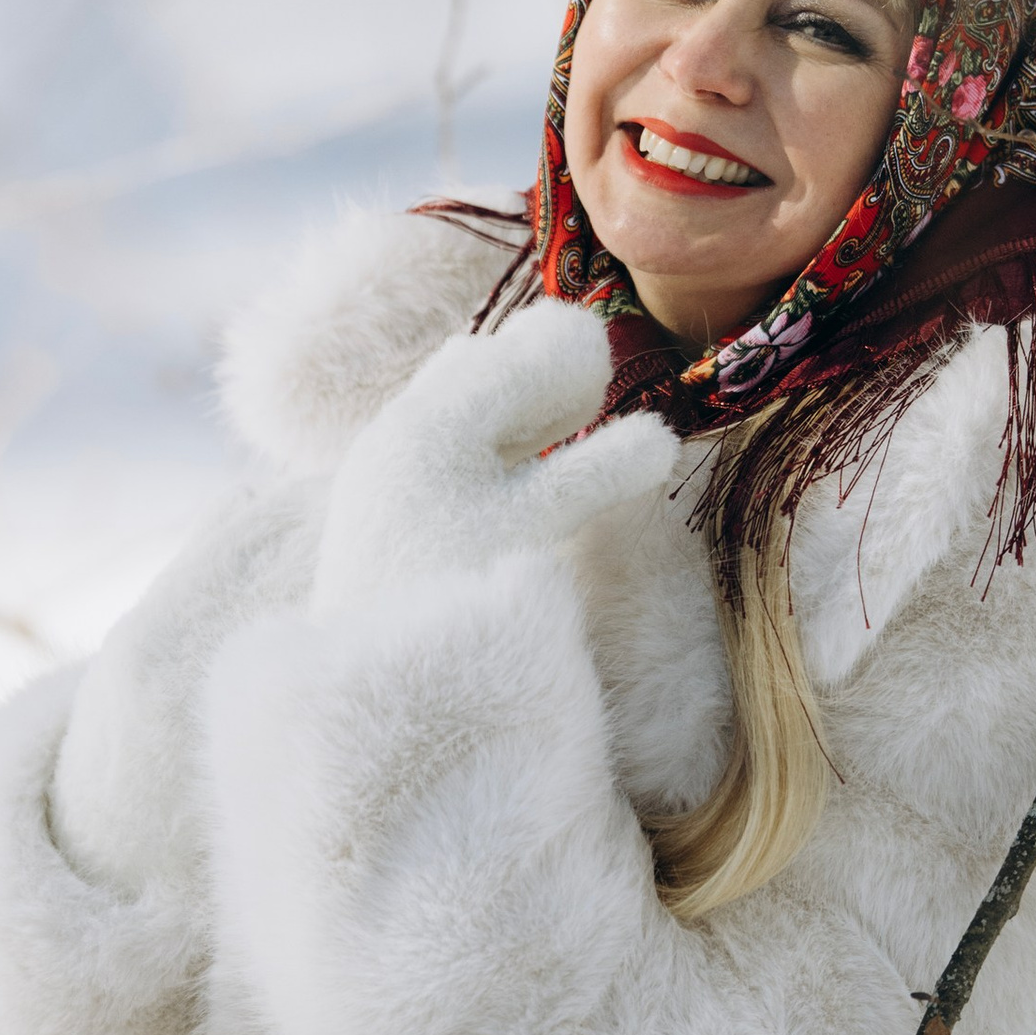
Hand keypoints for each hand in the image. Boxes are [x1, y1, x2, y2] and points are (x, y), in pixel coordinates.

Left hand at [313, 299, 679, 614]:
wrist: (372, 676)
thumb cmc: (455, 592)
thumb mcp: (537, 528)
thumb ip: (598, 475)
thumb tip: (663, 438)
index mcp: (432, 425)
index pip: (507, 361)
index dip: (561, 358)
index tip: (602, 367)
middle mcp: (395, 434)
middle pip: (472, 372)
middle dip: (531, 375)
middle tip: (584, 391)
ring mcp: (379, 469)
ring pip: (449, 410)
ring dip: (504, 409)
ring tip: (553, 429)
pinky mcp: (376, 507)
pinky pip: (433, 448)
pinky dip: (478, 442)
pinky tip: (507, 474)